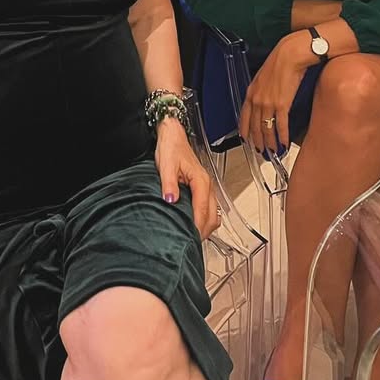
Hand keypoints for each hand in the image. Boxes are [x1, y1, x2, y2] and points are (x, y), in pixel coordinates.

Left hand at [156, 118, 218, 238]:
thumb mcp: (166, 165)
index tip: (191, 238)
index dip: (198, 226)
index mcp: (201, 181)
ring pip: (213, 213)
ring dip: (205, 227)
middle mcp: (207, 185)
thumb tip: (170, 200)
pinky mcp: (202, 189)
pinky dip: (206, 220)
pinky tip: (195, 225)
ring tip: (193, 238)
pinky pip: (210, 209)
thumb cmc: (170, 148)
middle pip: (212, 215)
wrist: (172, 136)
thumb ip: (169, 183)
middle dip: (203, 231)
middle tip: (191, 243)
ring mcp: (206, 187)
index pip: (203, 209)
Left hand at [240, 31, 312, 152]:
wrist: (289, 56)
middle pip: (255, 126)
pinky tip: (283, 143)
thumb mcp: (263, 76)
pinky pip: (281, 125)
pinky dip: (282, 136)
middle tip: (260, 150)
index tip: (245, 138)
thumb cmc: (279, 62)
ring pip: (266, 128)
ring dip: (270, 142)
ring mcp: (269, 103)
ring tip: (272, 150)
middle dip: (257, 140)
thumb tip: (264, 98)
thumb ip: (261, 89)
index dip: (244, 129)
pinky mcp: (282, 105)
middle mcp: (257, 99)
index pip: (244, 116)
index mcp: (251, 92)